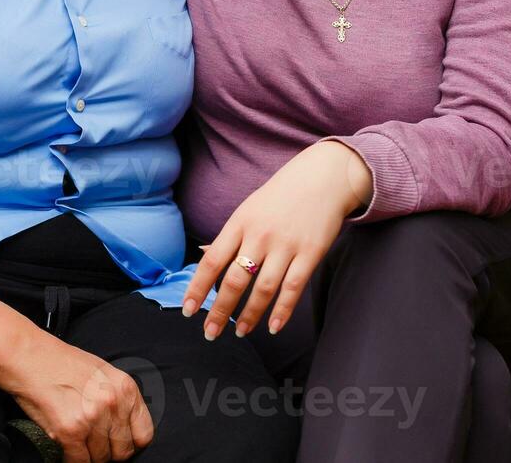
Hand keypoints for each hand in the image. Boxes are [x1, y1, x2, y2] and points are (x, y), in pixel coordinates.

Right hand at [0, 334, 154, 462]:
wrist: (26, 355)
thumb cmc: (59, 362)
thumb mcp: (101, 372)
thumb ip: (118, 399)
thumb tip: (124, 429)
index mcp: (125, 387)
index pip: (144, 434)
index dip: (130, 443)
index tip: (117, 443)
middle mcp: (112, 402)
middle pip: (122, 451)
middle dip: (108, 452)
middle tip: (92, 444)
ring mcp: (92, 417)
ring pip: (100, 459)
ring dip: (88, 455)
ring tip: (76, 442)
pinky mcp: (70, 430)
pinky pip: (79, 461)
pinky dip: (72, 460)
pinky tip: (65, 448)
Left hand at [181, 140, 372, 339]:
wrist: (322, 178)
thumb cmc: (279, 197)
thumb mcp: (248, 210)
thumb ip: (230, 236)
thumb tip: (204, 255)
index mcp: (239, 223)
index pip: (211, 261)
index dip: (198, 288)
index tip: (188, 311)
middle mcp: (259, 235)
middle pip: (234, 280)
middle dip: (220, 311)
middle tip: (210, 333)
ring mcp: (286, 245)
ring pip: (263, 288)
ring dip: (250, 315)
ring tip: (240, 332)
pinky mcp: (311, 253)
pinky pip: (293, 288)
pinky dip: (282, 311)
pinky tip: (273, 327)